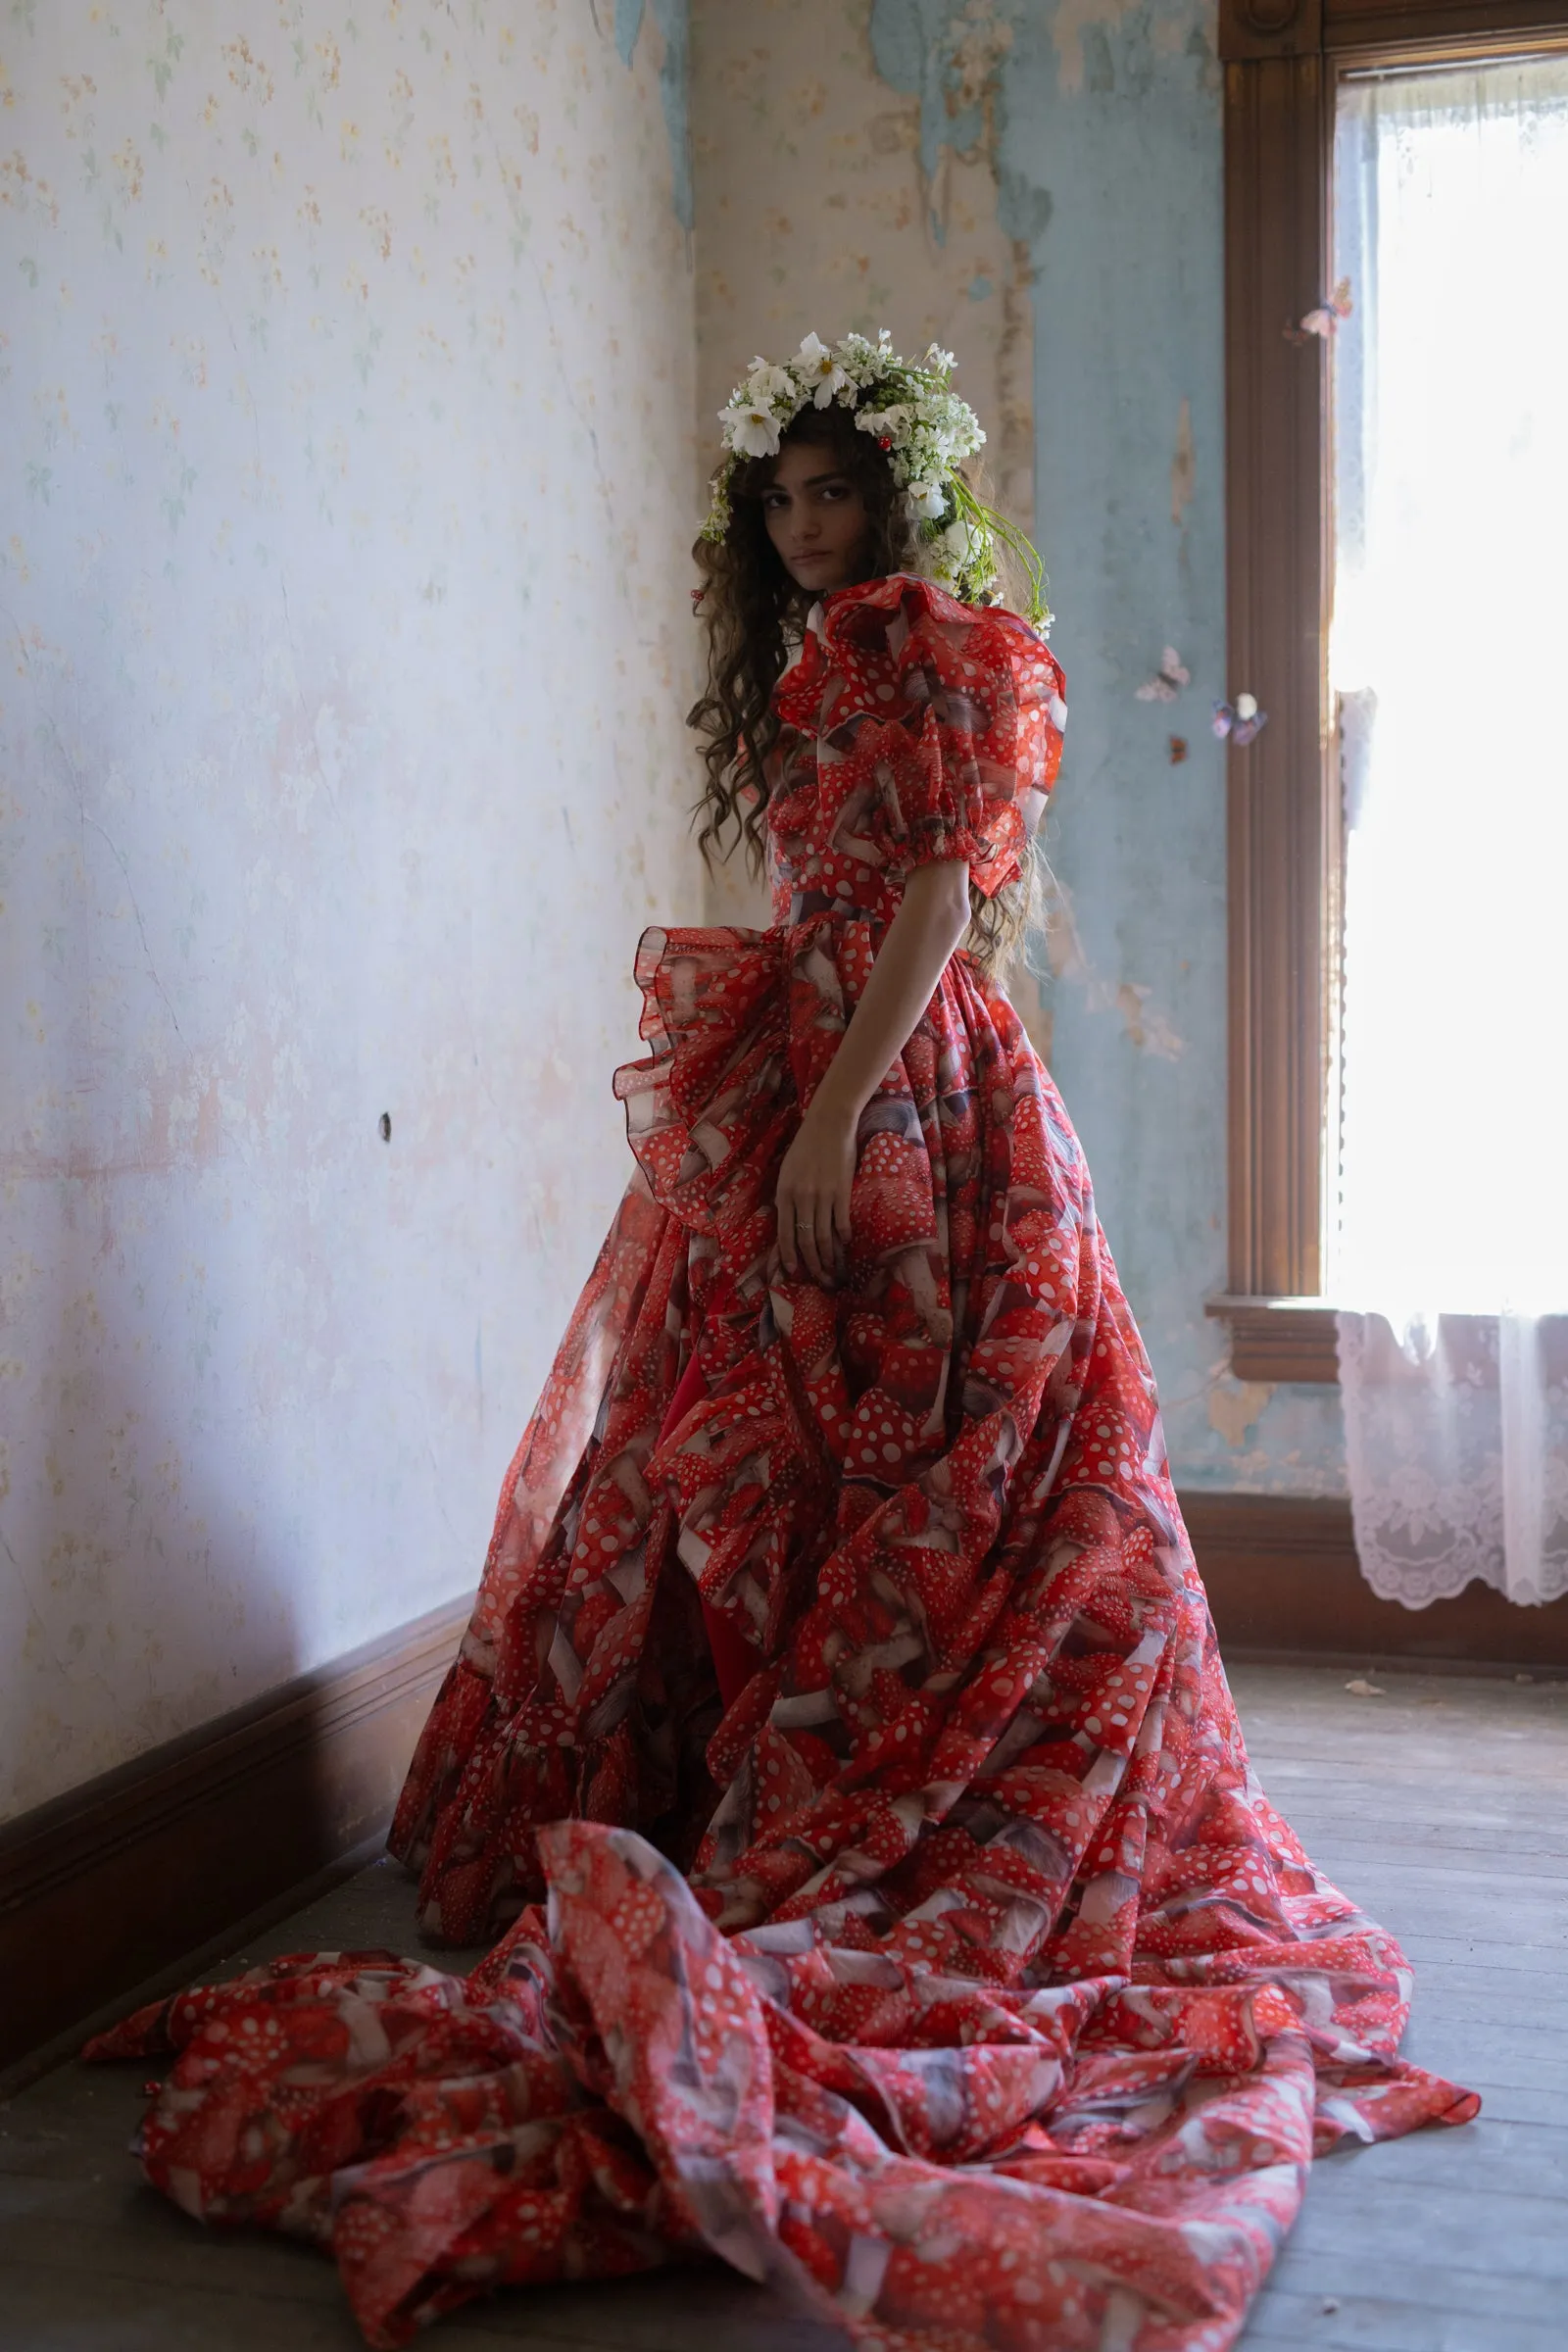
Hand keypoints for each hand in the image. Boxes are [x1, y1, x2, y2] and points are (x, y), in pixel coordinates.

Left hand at [775, 1094, 856, 1285]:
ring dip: (829, 1258)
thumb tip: (791, 1226)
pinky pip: (842, 1222)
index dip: (789, 1256)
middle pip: (806, 1241)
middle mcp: (801, 1198)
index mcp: (784, 1194)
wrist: (828, 1124)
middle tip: (819, 1278)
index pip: (785, 1234)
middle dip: (812, 1264)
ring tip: (833, 1269)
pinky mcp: (842, 1191)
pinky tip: (847, 1244)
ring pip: (824, 1237)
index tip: (794, 1272)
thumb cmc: (805, 1147)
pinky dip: (844, 1237)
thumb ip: (787, 1198)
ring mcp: (822, 1195)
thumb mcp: (787, 1172)